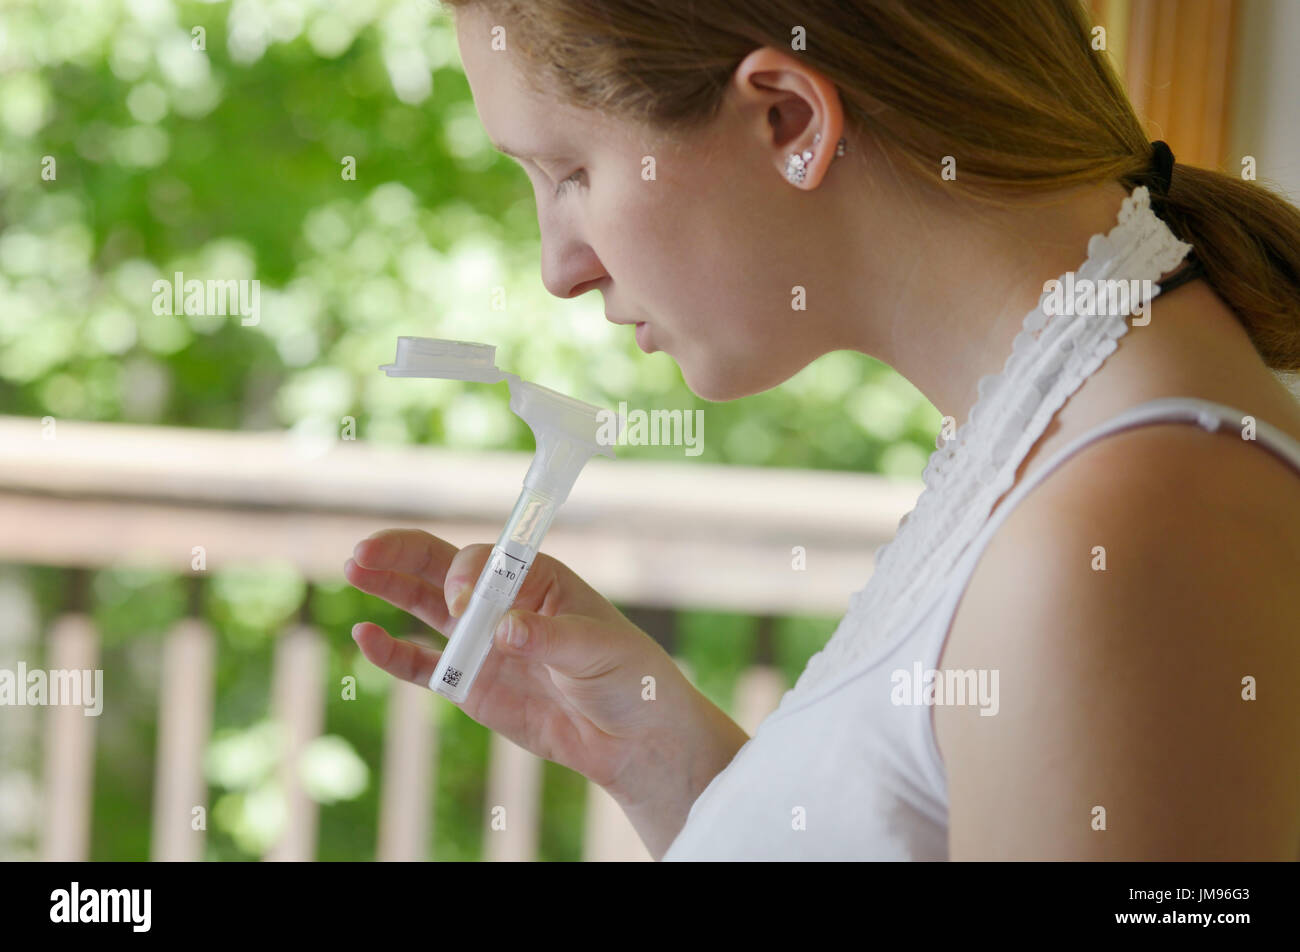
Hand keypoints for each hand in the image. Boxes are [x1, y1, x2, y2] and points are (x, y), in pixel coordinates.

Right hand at [343, 528, 710, 794]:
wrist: (631, 735)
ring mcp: (482, 642)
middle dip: (402, 556)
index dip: (463, 575)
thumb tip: (505, 631)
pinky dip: (393, 653)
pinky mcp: (471, 683)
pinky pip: (423, 664)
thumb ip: (548, 637)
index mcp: (535, 578)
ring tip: (354, 569)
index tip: (463, 604)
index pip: (483, 560)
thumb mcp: (596, 648)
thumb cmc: (626, 674)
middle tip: (363, 551)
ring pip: (423, 607)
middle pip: (441, 569)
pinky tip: (365, 638)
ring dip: (389, 588)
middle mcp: (501, 602)